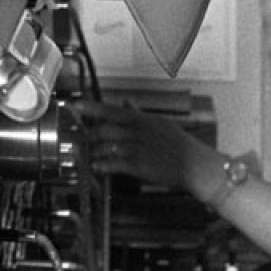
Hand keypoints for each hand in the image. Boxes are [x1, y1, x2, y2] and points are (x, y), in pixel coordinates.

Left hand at [83, 102, 216, 195]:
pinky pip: (114, 164)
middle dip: (88, 134)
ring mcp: (135, 149)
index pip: (110, 111)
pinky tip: (96, 166)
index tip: (74, 106)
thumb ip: (140, 114)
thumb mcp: (161, 123)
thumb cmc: (182, 145)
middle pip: (103, 130)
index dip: (90, 108)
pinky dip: (102, 165)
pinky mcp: (138, 167)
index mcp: (141, 120)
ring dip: (93, 150)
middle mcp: (135, 132)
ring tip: (86, 153)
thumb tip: (126, 103)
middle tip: (78, 137)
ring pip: (106, 147)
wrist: (195, 165)